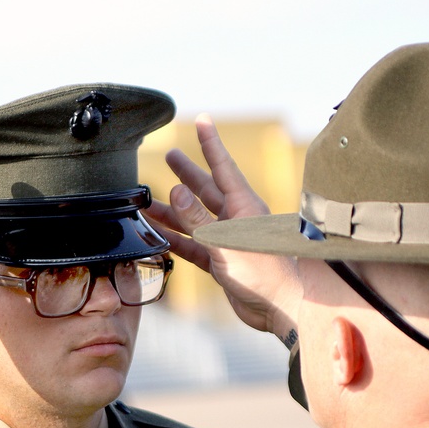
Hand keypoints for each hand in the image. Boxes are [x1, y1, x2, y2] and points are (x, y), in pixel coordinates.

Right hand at [146, 114, 300, 343]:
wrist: (279, 307)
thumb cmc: (262, 272)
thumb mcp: (225, 241)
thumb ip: (198, 218)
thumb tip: (175, 191)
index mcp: (243, 206)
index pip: (223, 167)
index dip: (210, 143)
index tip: (202, 120)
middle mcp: (235, 219)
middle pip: (205, 189)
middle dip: (187, 173)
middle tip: (169, 156)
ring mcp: (227, 241)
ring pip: (195, 219)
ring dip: (173, 210)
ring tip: (149, 200)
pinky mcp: (221, 262)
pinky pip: (193, 246)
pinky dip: (176, 240)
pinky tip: (158, 235)